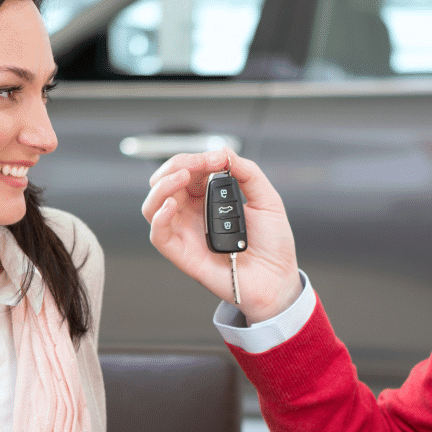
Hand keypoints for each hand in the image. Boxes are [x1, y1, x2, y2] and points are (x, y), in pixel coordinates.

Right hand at [142, 149, 302, 323]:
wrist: (278, 279)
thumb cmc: (273, 244)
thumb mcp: (267, 199)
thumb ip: (247, 172)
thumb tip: (222, 151)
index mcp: (209, 198)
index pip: (188, 170)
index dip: (196, 158)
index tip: (216, 158)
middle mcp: (193, 214)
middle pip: (166, 183)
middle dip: (177, 165)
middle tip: (197, 164)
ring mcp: (186, 233)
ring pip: (153, 205)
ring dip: (162, 186)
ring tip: (180, 176)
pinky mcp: (182, 254)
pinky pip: (158, 235)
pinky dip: (159, 217)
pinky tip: (172, 205)